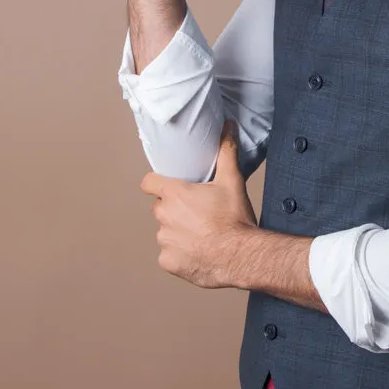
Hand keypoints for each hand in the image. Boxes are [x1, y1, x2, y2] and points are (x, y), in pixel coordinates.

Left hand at [139, 118, 256, 288]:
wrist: (240, 256)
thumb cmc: (234, 219)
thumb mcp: (232, 181)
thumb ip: (226, 152)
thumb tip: (228, 127)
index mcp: (174, 194)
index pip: (148, 183)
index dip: (156, 183)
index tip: (166, 186)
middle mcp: (164, 216)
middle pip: (161, 207)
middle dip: (174, 209)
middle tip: (197, 212)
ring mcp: (164, 240)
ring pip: (166, 232)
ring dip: (178, 232)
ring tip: (201, 234)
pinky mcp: (168, 262)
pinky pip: (169, 254)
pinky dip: (180, 254)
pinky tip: (199, 252)